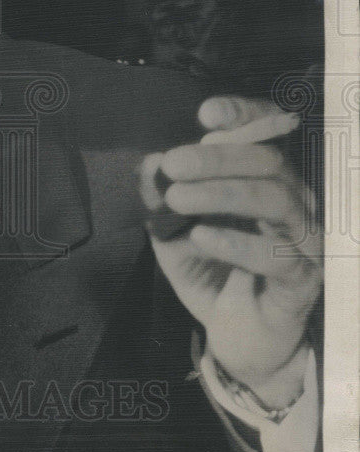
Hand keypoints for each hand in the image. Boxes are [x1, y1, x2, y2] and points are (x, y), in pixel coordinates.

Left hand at [140, 96, 321, 408]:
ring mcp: (302, 240)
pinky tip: (202, 237)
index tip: (207, 113)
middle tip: (173, 165)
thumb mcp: (170, 234)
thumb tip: (149, 164)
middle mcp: (292, 202)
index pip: (268, 135)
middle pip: (268, 161)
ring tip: (178, 200)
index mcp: (264, 181)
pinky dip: (237, 243)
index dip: (245, 115)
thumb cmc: (211, 274)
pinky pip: (276, 256)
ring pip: (276, 199)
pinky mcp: (302, 281)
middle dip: (217, 158)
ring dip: (223, 193)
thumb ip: (159, 199)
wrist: (236, 338)